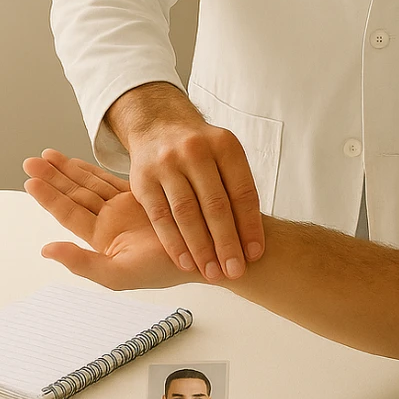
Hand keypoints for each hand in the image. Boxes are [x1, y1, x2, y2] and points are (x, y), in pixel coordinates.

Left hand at [23, 148, 189, 290]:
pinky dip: (95, 170)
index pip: (69, 213)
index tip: (30, 179)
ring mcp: (125, 209)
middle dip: (53, 177)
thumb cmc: (164, 269)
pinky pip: (112, 180)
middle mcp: (110, 222)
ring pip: (90, 185)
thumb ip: (82, 263)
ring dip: (69, 170)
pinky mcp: (143, 196)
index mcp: (102, 239)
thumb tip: (46, 250)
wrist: (203, 254)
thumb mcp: (119, 274)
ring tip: (48, 155)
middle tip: (31, 159)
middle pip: (75, 195)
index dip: (49, 196)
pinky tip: (79, 162)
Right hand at [111, 87, 264, 280]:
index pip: (242, 192)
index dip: (250, 226)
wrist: (159, 125)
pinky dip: (174, 243)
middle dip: (227, 243)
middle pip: (216, 205)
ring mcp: (167, 164)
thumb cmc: (202, 151)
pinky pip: (160, 217)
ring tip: (211, 273)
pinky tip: (185, 263)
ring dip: (201, 248)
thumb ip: (237, 189)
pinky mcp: (143, 179)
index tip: (254, 254)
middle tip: (235, 271)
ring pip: (187, 214)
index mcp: (224, 146)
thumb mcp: (225, 156)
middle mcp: (196, 151)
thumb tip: (252, 239)